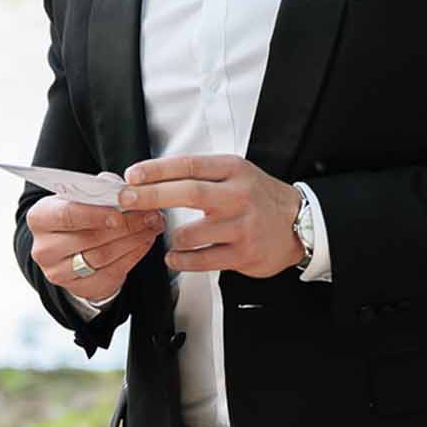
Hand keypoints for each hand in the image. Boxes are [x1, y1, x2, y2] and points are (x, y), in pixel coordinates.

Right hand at [26, 193, 165, 303]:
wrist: (70, 248)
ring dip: (133, 239)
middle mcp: (44, 248)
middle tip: (150, 215)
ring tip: (151, 226)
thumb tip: (123, 188)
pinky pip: (111, 273)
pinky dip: (133, 256)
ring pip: (103, 256)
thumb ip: (99, 189)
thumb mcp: (81, 197)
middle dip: (125, 225)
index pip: (67, 215)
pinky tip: (144, 242)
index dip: (95, 214)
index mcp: (40, 218)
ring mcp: (59, 272)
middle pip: (88, 238)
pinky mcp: (79, 288)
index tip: (119, 213)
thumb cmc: (78, 216)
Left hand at [117, 155, 304, 278]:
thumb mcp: (236, 174)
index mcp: (233, 170)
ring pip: (192, 233)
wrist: (300, 223)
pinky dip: (182, 260)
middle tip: (127, 199)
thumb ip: (201, 175)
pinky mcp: (243, 254)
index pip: (189, 165)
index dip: (156, 170)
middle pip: (189, 193)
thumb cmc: (260, 198)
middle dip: (151, 196)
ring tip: (166, 236)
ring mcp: (242, 227)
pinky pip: (202, 260)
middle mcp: (239, 196)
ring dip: (170, 236)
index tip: (132, 175)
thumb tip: (153, 178)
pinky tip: (175, 256)